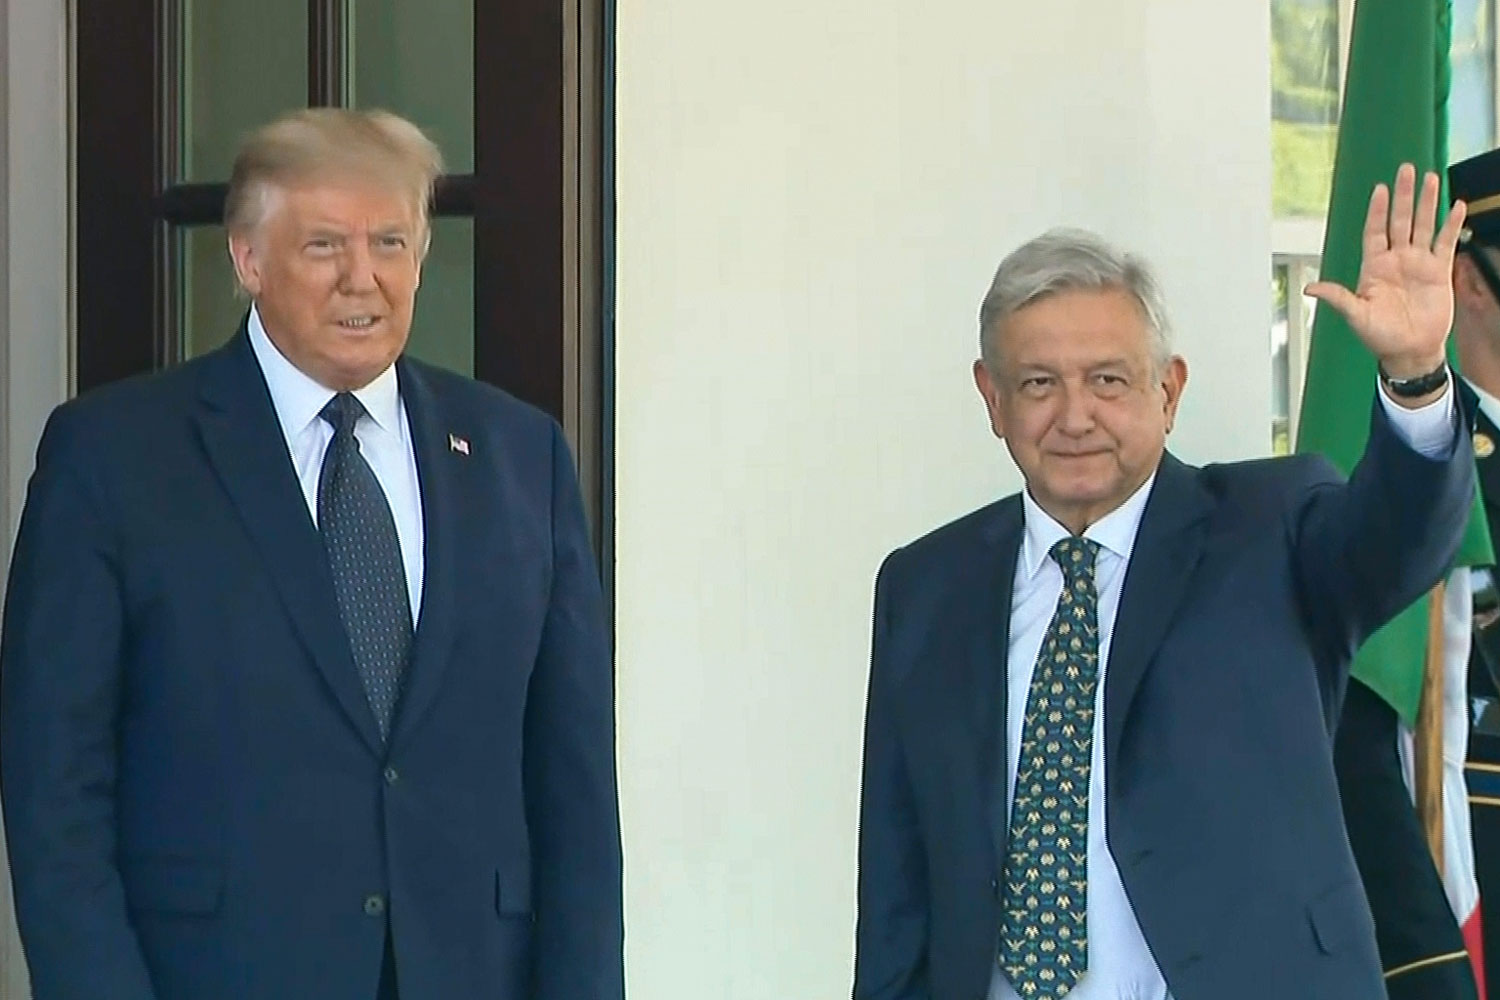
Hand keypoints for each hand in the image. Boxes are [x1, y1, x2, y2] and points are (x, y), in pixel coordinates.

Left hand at [1305, 163, 1465, 380]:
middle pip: (1400, 220)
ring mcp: (1418, 263)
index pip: (1375, 231)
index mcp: (1374, 267)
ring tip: (1430, 178)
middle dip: (1403, 196)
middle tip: (1406, 170)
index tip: (1380, 189)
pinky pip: (1446, 242)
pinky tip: (1456, 206)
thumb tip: (1310, 288)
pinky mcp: (1439, 271)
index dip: (1377, 211)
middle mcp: (1396, 259)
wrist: (1410, 351)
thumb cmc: (1380, 336)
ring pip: (1424, 225)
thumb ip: (1338, 297)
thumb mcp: (1356, 316)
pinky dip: (1452, 224)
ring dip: (1427, 202)